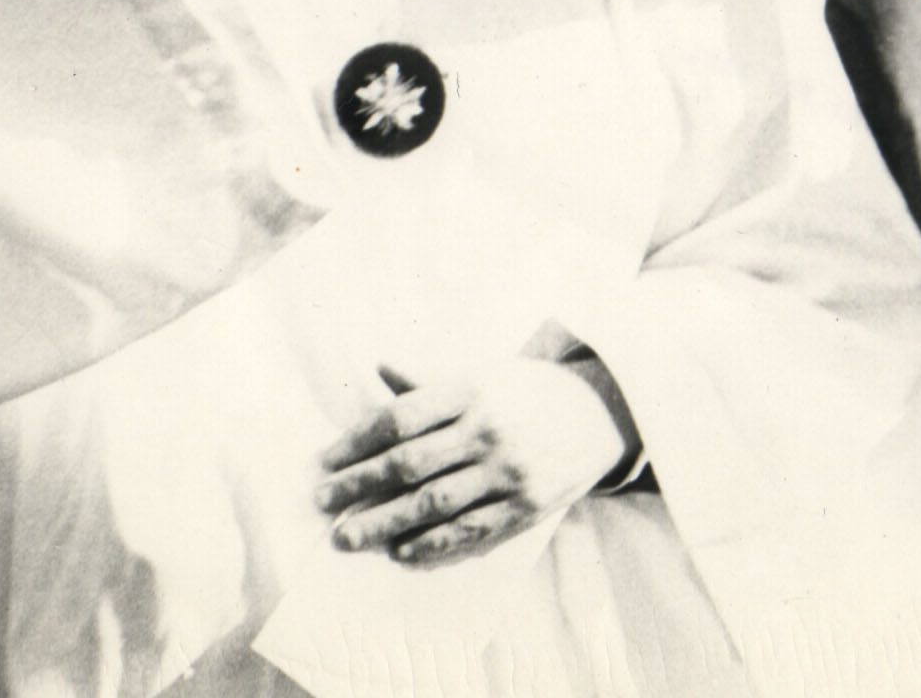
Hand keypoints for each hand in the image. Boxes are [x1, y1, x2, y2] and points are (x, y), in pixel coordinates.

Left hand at [315, 359, 633, 566]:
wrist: (599, 412)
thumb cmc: (526, 389)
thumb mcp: (481, 373)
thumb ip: (429, 380)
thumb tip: (379, 368)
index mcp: (469, 390)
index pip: (401, 417)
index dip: (358, 440)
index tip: (325, 460)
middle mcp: (485, 430)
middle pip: (410, 462)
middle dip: (360, 484)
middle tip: (321, 502)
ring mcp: (507, 471)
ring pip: (434, 502)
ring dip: (385, 522)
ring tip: (346, 536)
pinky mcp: (527, 507)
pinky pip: (472, 530)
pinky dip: (434, 543)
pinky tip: (401, 552)